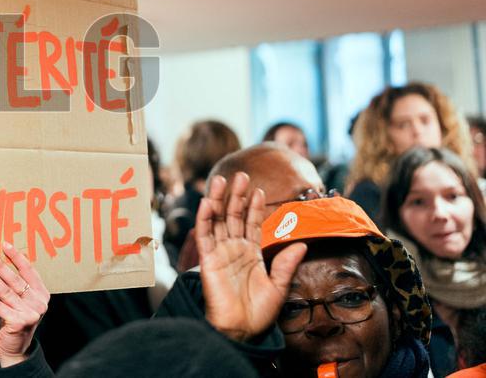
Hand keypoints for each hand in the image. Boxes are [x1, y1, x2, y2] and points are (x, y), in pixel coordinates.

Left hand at [0, 242, 49, 367]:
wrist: (16, 349)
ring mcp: (30, 313)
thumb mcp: (22, 302)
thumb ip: (17, 286)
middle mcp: (39, 303)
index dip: (17, 257)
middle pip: (16, 280)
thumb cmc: (16, 320)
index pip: (29, 271)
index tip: (5, 245)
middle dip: (1, 265)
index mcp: (42, 294)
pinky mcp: (19, 322)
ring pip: (6, 292)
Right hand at [196, 172, 306, 341]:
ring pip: (217, 220)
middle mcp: (234, 249)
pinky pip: (204, 235)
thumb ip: (287, 263)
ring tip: (223, 180)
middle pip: (233, 216)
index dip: (253, 207)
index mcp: (250, 254)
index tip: (259, 189)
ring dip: (219, 199)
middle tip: (241, 175)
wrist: (241, 330)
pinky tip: (207, 202)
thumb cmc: (258, 313)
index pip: (251, 224)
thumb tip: (302, 243)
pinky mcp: (208, 259)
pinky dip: (204, 218)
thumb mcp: (279, 287)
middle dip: (236, 195)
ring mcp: (220, 252)